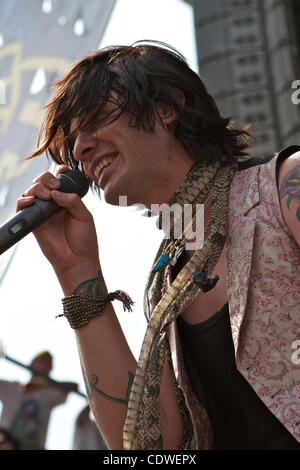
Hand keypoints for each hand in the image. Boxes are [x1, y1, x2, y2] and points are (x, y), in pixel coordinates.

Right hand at [17, 165, 100, 292]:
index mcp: (67, 199)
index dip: (59, 171)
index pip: (60, 180)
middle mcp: (53, 203)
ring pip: (32, 191)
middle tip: (55, 187)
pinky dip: (24, 201)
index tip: (64, 170)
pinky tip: (32, 201)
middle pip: (43, 182)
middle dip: (46, 178)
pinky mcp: (33, 222)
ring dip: (36, 187)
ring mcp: (42, 212)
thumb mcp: (85, 216)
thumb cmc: (84, 239)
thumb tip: (56, 192)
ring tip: (46, 195)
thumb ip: (73, 201)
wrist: (77, 260)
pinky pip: (22, 207)